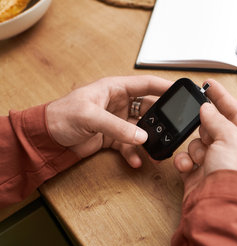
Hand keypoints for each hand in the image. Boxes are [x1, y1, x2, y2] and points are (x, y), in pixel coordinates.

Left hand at [46, 76, 171, 167]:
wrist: (45, 138)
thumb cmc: (60, 116)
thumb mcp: (90, 117)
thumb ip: (117, 127)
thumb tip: (142, 137)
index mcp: (115, 88)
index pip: (146, 84)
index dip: (165, 87)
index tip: (181, 93)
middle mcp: (119, 102)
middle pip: (148, 108)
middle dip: (160, 120)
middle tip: (172, 128)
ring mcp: (117, 120)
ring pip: (141, 129)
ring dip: (149, 140)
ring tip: (157, 150)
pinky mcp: (112, 137)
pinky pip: (129, 144)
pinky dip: (134, 153)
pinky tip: (136, 161)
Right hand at [173, 79, 236, 199]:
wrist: (218, 209)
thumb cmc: (234, 177)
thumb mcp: (230, 138)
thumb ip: (217, 120)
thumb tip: (207, 109)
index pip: (235, 112)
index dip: (222, 97)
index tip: (209, 84)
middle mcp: (233, 151)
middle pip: (213, 126)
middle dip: (205, 128)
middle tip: (206, 132)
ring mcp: (215, 163)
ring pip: (198, 142)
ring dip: (196, 147)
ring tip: (202, 158)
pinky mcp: (199, 174)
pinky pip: (188, 158)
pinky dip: (186, 161)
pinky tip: (190, 167)